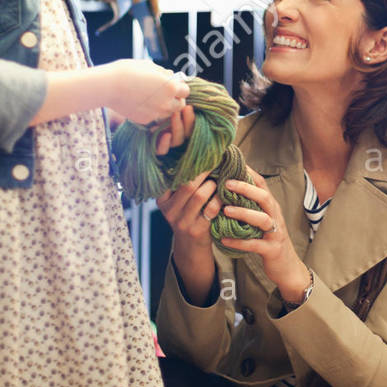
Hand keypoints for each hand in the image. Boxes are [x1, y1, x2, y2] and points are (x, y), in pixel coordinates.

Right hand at [102, 60, 187, 124]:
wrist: (108, 86)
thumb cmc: (127, 71)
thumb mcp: (149, 65)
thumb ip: (163, 73)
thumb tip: (170, 75)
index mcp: (171, 87)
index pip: (186, 91)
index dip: (180, 87)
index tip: (173, 84)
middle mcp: (166, 103)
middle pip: (180, 105)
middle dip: (176, 99)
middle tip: (165, 93)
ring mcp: (156, 113)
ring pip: (168, 113)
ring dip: (165, 107)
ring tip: (153, 98)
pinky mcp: (145, 120)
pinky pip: (154, 117)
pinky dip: (152, 112)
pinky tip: (141, 103)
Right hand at [154, 107, 217, 250]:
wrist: (191, 248)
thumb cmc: (189, 213)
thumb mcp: (179, 197)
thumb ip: (183, 178)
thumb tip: (196, 146)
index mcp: (161, 196)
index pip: (167, 174)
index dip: (174, 158)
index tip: (183, 139)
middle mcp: (167, 208)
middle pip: (187, 183)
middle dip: (204, 170)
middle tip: (217, 159)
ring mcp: (180, 221)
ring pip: (199, 195)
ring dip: (214, 184)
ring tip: (220, 179)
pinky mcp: (196, 230)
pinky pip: (211, 209)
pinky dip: (220, 200)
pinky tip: (225, 196)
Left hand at [219, 165, 310, 303]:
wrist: (287, 267)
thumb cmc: (269, 240)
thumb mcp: (262, 220)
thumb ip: (250, 206)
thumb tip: (228, 190)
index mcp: (271, 207)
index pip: (262, 184)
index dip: (249, 173)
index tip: (233, 163)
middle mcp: (275, 216)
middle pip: (264, 197)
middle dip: (246, 188)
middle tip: (227, 183)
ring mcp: (275, 233)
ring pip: (262, 219)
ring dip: (243, 213)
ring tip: (226, 210)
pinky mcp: (272, 250)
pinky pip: (254, 244)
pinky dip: (239, 242)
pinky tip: (224, 239)